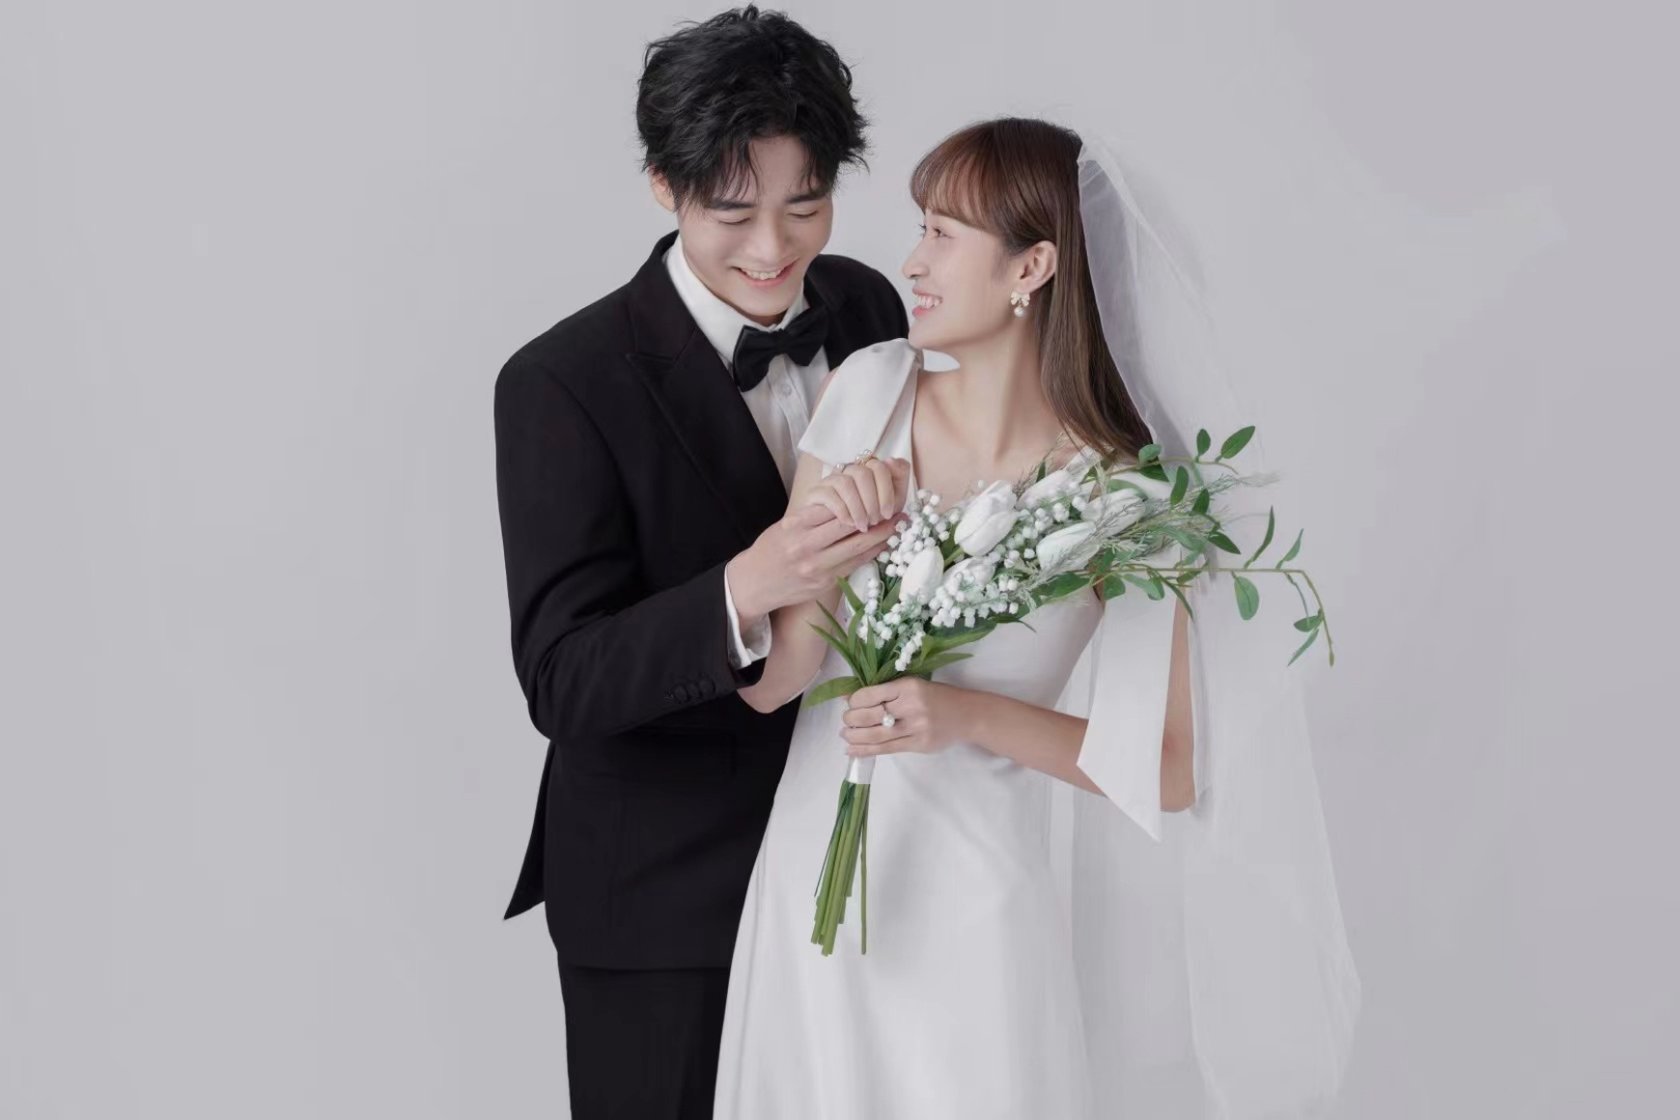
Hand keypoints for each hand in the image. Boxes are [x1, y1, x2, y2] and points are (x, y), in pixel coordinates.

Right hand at [729, 500, 897, 620]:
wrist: (753, 583)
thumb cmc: (771, 550)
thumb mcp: (784, 526)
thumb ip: (812, 517)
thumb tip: (846, 504)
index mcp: (795, 526)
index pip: (833, 507)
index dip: (859, 500)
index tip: (878, 493)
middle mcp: (806, 546)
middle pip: (849, 526)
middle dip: (877, 518)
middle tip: (898, 510)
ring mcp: (816, 567)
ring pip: (856, 547)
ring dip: (881, 537)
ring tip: (898, 527)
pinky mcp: (824, 583)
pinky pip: (853, 565)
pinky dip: (870, 554)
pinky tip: (883, 546)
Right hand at [802, 457, 909, 532]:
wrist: (837, 536)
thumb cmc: (868, 519)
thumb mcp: (888, 504)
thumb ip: (898, 481)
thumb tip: (892, 460)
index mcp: (867, 469)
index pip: (879, 467)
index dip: (886, 490)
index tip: (888, 514)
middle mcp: (848, 470)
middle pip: (863, 473)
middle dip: (872, 501)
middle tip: (875, 521)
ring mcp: (830, 480)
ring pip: (845, 483)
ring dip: (858, 507)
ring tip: (863, 526)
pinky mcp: (815, 492)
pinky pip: (829, 494)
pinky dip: (843, 510)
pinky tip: (849, 523)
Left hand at [840, 677, 970, 757]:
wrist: (967, 715)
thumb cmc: (937, 696)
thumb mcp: (912, 685)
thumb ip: (885, 691)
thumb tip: (849, 696)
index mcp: (908, 686)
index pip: (871, 694)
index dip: (854, 701)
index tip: (849, 704)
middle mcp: (911, 706)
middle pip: (871, 716)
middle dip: (852, 719)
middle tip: (845, 721)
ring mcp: (916, 727)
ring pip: (876, 735)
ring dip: (855, 737)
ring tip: (845, 735)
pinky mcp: (918, 744)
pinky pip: (887, 749)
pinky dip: (866, 751)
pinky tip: (853, 750)